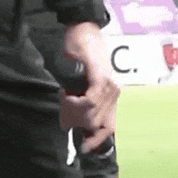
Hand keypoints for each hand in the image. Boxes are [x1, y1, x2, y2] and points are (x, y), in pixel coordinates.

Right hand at [59, 23, 119, 150]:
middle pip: (98, 123)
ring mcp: (109, 84)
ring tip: (65, 99)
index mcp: (111, 95)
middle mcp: (114, 91)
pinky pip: (90, 100)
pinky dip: (75, 102)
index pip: (109, 126)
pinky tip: (67, 94)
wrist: (83, 30)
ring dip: (74, 112)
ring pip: (92, 114)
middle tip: (64, 113)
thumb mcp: (83, 82)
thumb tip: (72, 123)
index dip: (97, 140)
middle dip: (77, 123)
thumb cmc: (81, 53)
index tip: (85, 147)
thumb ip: (82, 100)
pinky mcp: (101, 76)